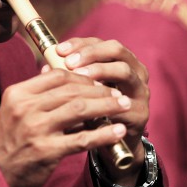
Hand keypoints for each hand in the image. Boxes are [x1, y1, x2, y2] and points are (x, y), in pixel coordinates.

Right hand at [0, 66, 132, 186]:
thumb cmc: (7, 142)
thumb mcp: (14, 110)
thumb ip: (36, 92)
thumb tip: (54, 68)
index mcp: (19, 94)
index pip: (58, 75)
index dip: (82, 76)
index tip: (99, 81)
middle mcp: (26, 108)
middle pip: (72, 90)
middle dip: (100, 90)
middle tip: (118, 93)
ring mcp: (36, 129)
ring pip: (80, 109)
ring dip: (106, 105)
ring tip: (123, 106)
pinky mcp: (46, 150)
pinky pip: (82, 139)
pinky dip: (103, 134)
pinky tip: (117, 131)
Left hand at [56, 37, 149, 185]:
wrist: (115, 144)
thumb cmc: (94, 113)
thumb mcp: (81, 93)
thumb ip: (67, 79)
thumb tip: (45, 68)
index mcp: (120, 60)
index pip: (100, 42)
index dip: (80, 44)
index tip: (59, 50)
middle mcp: (135, 70)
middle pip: (116, 50)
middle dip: (91, 54)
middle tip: (70, 63)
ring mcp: (141, 90)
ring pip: (124, 71)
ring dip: (101, 71)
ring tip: (81, 77)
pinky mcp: (141, 112)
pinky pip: (125, 103)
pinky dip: (107, 102)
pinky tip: (91, 103)